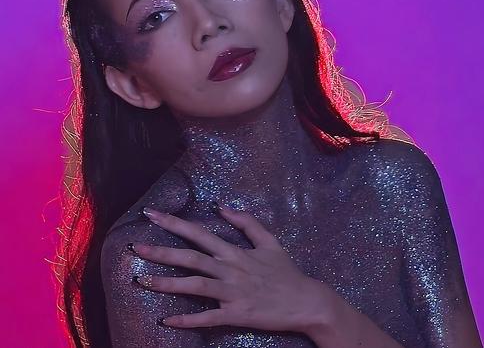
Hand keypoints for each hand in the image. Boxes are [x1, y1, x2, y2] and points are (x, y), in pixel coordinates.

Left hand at [129, 203, 336, 333]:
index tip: (152, 213)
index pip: (199, 232)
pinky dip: (187, 319)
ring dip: (166, 284)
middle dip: (161, 251)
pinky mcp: (236, 314)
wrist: (305, 301)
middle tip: (136, 247)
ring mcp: (231, 292)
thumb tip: (222, 206)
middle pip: (190, 258)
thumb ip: (246, 222)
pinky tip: (167, 320)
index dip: (174, 222)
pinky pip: (207, 318)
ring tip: (141, 281)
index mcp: (234, 251)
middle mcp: (229, 269)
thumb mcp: (269, 240)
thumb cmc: (285, 271)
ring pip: (194, 286)